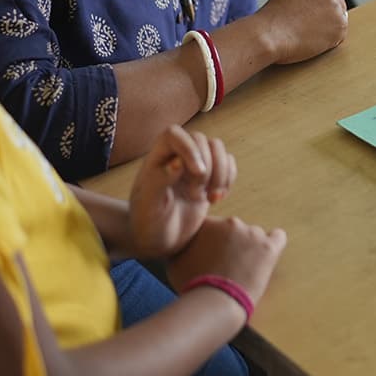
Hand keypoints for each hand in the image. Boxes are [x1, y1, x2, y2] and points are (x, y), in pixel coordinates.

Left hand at [125, 126, 233, 259]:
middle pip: (201, 140)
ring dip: (221, 173)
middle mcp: (176, 155)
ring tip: (211, 197)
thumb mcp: (148, 206)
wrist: (160, 241)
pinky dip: (228, 180)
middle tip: (195, 195)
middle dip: (206, 167)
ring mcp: (195, 165)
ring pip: (217, 148)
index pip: (174, 134)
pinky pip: (228, 163)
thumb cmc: (147, 224)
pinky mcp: (210, 177)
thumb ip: (159, 181)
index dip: (189, 148)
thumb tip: (178, 162)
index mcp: (157, 158)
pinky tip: (217, 198)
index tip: (198, 173)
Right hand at [166, 215, 287, 307]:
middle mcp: (231, 223)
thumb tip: (178, 244)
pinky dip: (273, 245)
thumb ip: (179, 247)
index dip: (211, 244)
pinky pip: (277, 237)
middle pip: (233, 231)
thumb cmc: (192, 286)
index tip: (210, 258)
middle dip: (230, 246)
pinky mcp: (269, 247)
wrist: (214, 301)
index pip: (213, 228)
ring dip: (248, 249)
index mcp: (208, 224)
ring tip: (241, 270)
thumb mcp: (174, 263)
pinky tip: (266, 256)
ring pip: (253, 237)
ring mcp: (252, 234)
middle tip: (225, 267)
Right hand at [252, 0, 348, 65]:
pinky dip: (328, 43)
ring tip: (306, 37)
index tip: (310, 18)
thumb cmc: (270, 22)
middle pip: (336, 5)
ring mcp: (336, 7)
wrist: (269, 34)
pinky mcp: (340, 25)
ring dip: (327, 30)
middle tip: (310, 30)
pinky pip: (338, 37)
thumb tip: (310, 9)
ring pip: (338, 21)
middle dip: (327, 18)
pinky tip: (311, 43)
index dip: (318, 9)